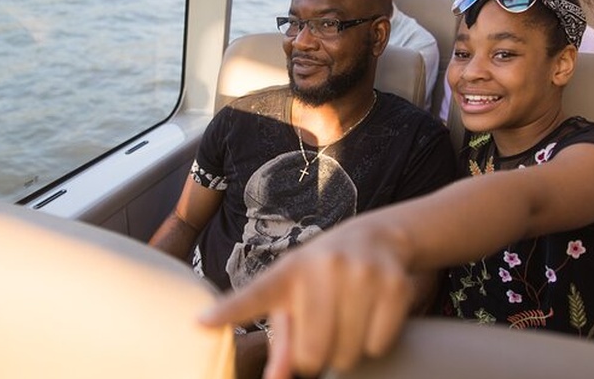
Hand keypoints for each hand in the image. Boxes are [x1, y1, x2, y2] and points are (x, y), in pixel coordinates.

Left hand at [200, 218, 413, 378]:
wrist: (377, 237)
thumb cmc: (324, 276)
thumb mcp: (297, 296)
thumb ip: (283, 340)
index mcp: (288, 272)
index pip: (254, 296)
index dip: (228, 312)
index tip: (200, 323)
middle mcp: (321, 268)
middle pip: (311, 354)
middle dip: (317, 356)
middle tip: (324, 330)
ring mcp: (359, 274)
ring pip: (347, 354)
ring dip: (347, 350)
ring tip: (348, 317)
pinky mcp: (393, 285)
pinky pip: (378, 345)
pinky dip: (376, 342)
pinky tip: (372, 314)